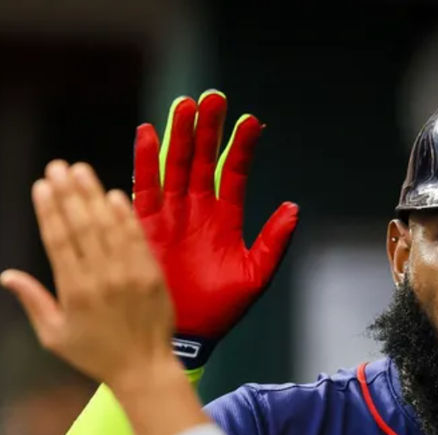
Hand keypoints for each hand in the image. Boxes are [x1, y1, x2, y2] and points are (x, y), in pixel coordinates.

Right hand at [1, 160, 178, 390]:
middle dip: (68, 193)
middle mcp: (101, 276)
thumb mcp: (55, 336)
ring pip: (109, 226)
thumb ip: (33, 302)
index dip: (49, 210)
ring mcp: (130, 273)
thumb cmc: (96, 354)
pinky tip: (114, 195)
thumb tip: (7, 275)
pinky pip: (136, 238)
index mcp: (74, 290)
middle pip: (82, 226)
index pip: (58, 240)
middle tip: (58, 166)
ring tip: (81, 171)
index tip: (41, 185)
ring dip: (94, 195)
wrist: (145, 368)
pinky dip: (126, 216)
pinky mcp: (152, 273)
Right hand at [134, 90, 298, 366]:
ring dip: (179, 137)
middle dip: (208, 130)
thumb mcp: (255, 276)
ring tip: (185, 106)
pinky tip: (145, 134)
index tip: (252, 121)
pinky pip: (144, 188)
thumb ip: (273, 243)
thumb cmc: (222, 308)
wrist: (189, 334)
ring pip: (175, 166)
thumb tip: (293, 209)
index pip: (234, 173)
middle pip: (202, 160)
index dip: (242, 148)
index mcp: (224, 218)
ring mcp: (171, 214)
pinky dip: (144, 162)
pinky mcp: (145, 225)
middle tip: (214, 98)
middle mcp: (197, 210)